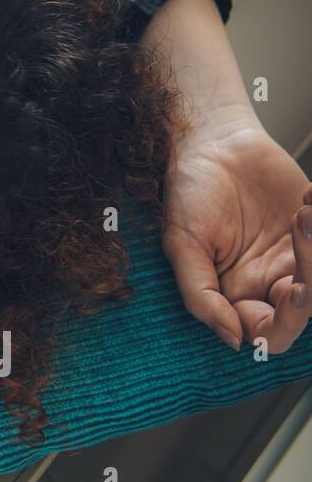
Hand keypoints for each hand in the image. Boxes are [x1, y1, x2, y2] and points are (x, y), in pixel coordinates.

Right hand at [162, 112, 310, 353]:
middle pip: (305, 308)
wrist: (213, 142)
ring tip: (302, 210)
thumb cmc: (188, 191)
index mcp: (234, 293)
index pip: (268, 333)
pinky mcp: (311, 229)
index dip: (285, 323)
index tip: (293, 292)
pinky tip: (307, 199)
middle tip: (300, 232)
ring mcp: (293, 256)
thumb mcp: (182, 245)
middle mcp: (267, 280)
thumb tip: (232, 340)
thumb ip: (200, 295)